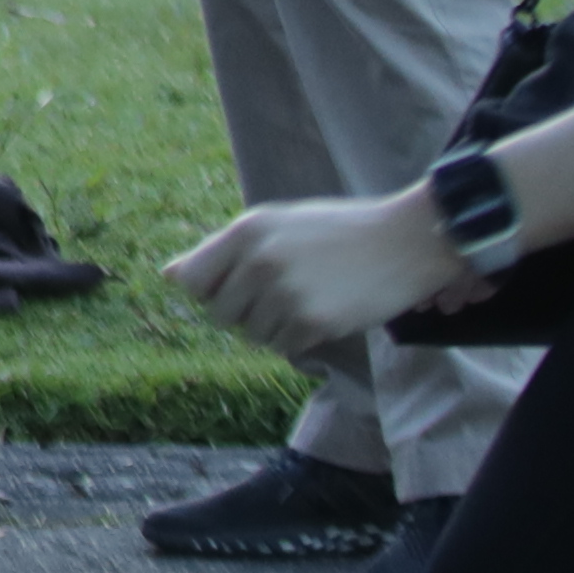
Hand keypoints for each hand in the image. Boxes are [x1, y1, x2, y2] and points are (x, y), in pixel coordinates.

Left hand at [171, 189, 473, 353]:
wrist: (406, 241)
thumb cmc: (338, 232)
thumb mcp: (277, 224)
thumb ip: (223, 251)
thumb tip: (168, 277)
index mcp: (246, 231)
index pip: (191, 281)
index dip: (208, 291)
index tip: (232, 290)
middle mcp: (259, 261)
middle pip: (220, 314)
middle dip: (245, 312)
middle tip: (283, 295)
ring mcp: (285, 293)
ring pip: (253, 334)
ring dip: (275, 328)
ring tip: (308, 301)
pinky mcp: (313, 322)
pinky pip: (284, 348)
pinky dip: (300, 341)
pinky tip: (325, 315)